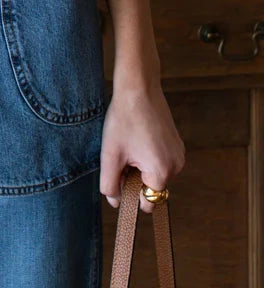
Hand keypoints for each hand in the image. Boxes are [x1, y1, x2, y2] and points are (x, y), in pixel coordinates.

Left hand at [100, 82, 185, 213]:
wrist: (138, 86)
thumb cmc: (124, 118)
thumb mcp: (110, 154)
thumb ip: (110, 184)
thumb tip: (115, 201)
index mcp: (162, 172)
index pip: (147, 202)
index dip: (129, 193)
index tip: (118, 174)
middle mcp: (177, 166)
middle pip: (151, 188)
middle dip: (134, 177)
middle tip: (121, 154)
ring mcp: (179, 153)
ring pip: (155, 173)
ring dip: (140, 166)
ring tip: (129, 143)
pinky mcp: (176, 143)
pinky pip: (160, 159)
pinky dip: (148, 155)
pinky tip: (137, 137)